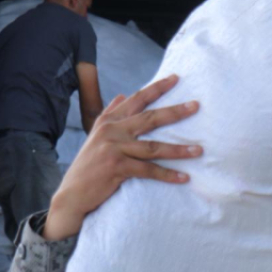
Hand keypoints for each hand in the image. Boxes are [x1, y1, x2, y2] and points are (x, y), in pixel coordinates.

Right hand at [43, 74, 203, 240]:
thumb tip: (121, 95)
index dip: (156, 88)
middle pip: (150, 118)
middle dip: (175, 112)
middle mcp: (111, 131)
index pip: (137, 99)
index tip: (176, 78)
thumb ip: (110, 115)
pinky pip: (148, 170)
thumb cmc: (89, 165)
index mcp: (109, 121)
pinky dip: (167, 175)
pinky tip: (184, 177)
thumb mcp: (96, 136)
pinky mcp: (117, 167)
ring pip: (153, 147)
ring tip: (199, 150)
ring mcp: (114, 149)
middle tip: (196, 106)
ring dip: (179, 150)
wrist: (73, 193)